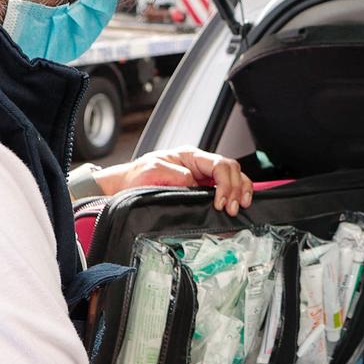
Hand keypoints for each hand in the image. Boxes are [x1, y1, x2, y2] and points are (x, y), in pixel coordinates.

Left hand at [96, 148, 253, 214]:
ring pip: (233, 178)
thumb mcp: (153, 170)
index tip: (220, 202)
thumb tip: (194, 183)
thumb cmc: (136, 177)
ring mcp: (202, 177)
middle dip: (236, 188)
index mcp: (190, 156)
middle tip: (232, 208)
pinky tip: (236, 206)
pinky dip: (234, 196)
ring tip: (239, 207)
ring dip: (239, 192)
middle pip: (231, 170)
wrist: (124, 188)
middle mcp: (199, 165)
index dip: (225, 183)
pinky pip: (224, 190)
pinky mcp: (201, 190)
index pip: (219, 164)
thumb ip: (175, 175)